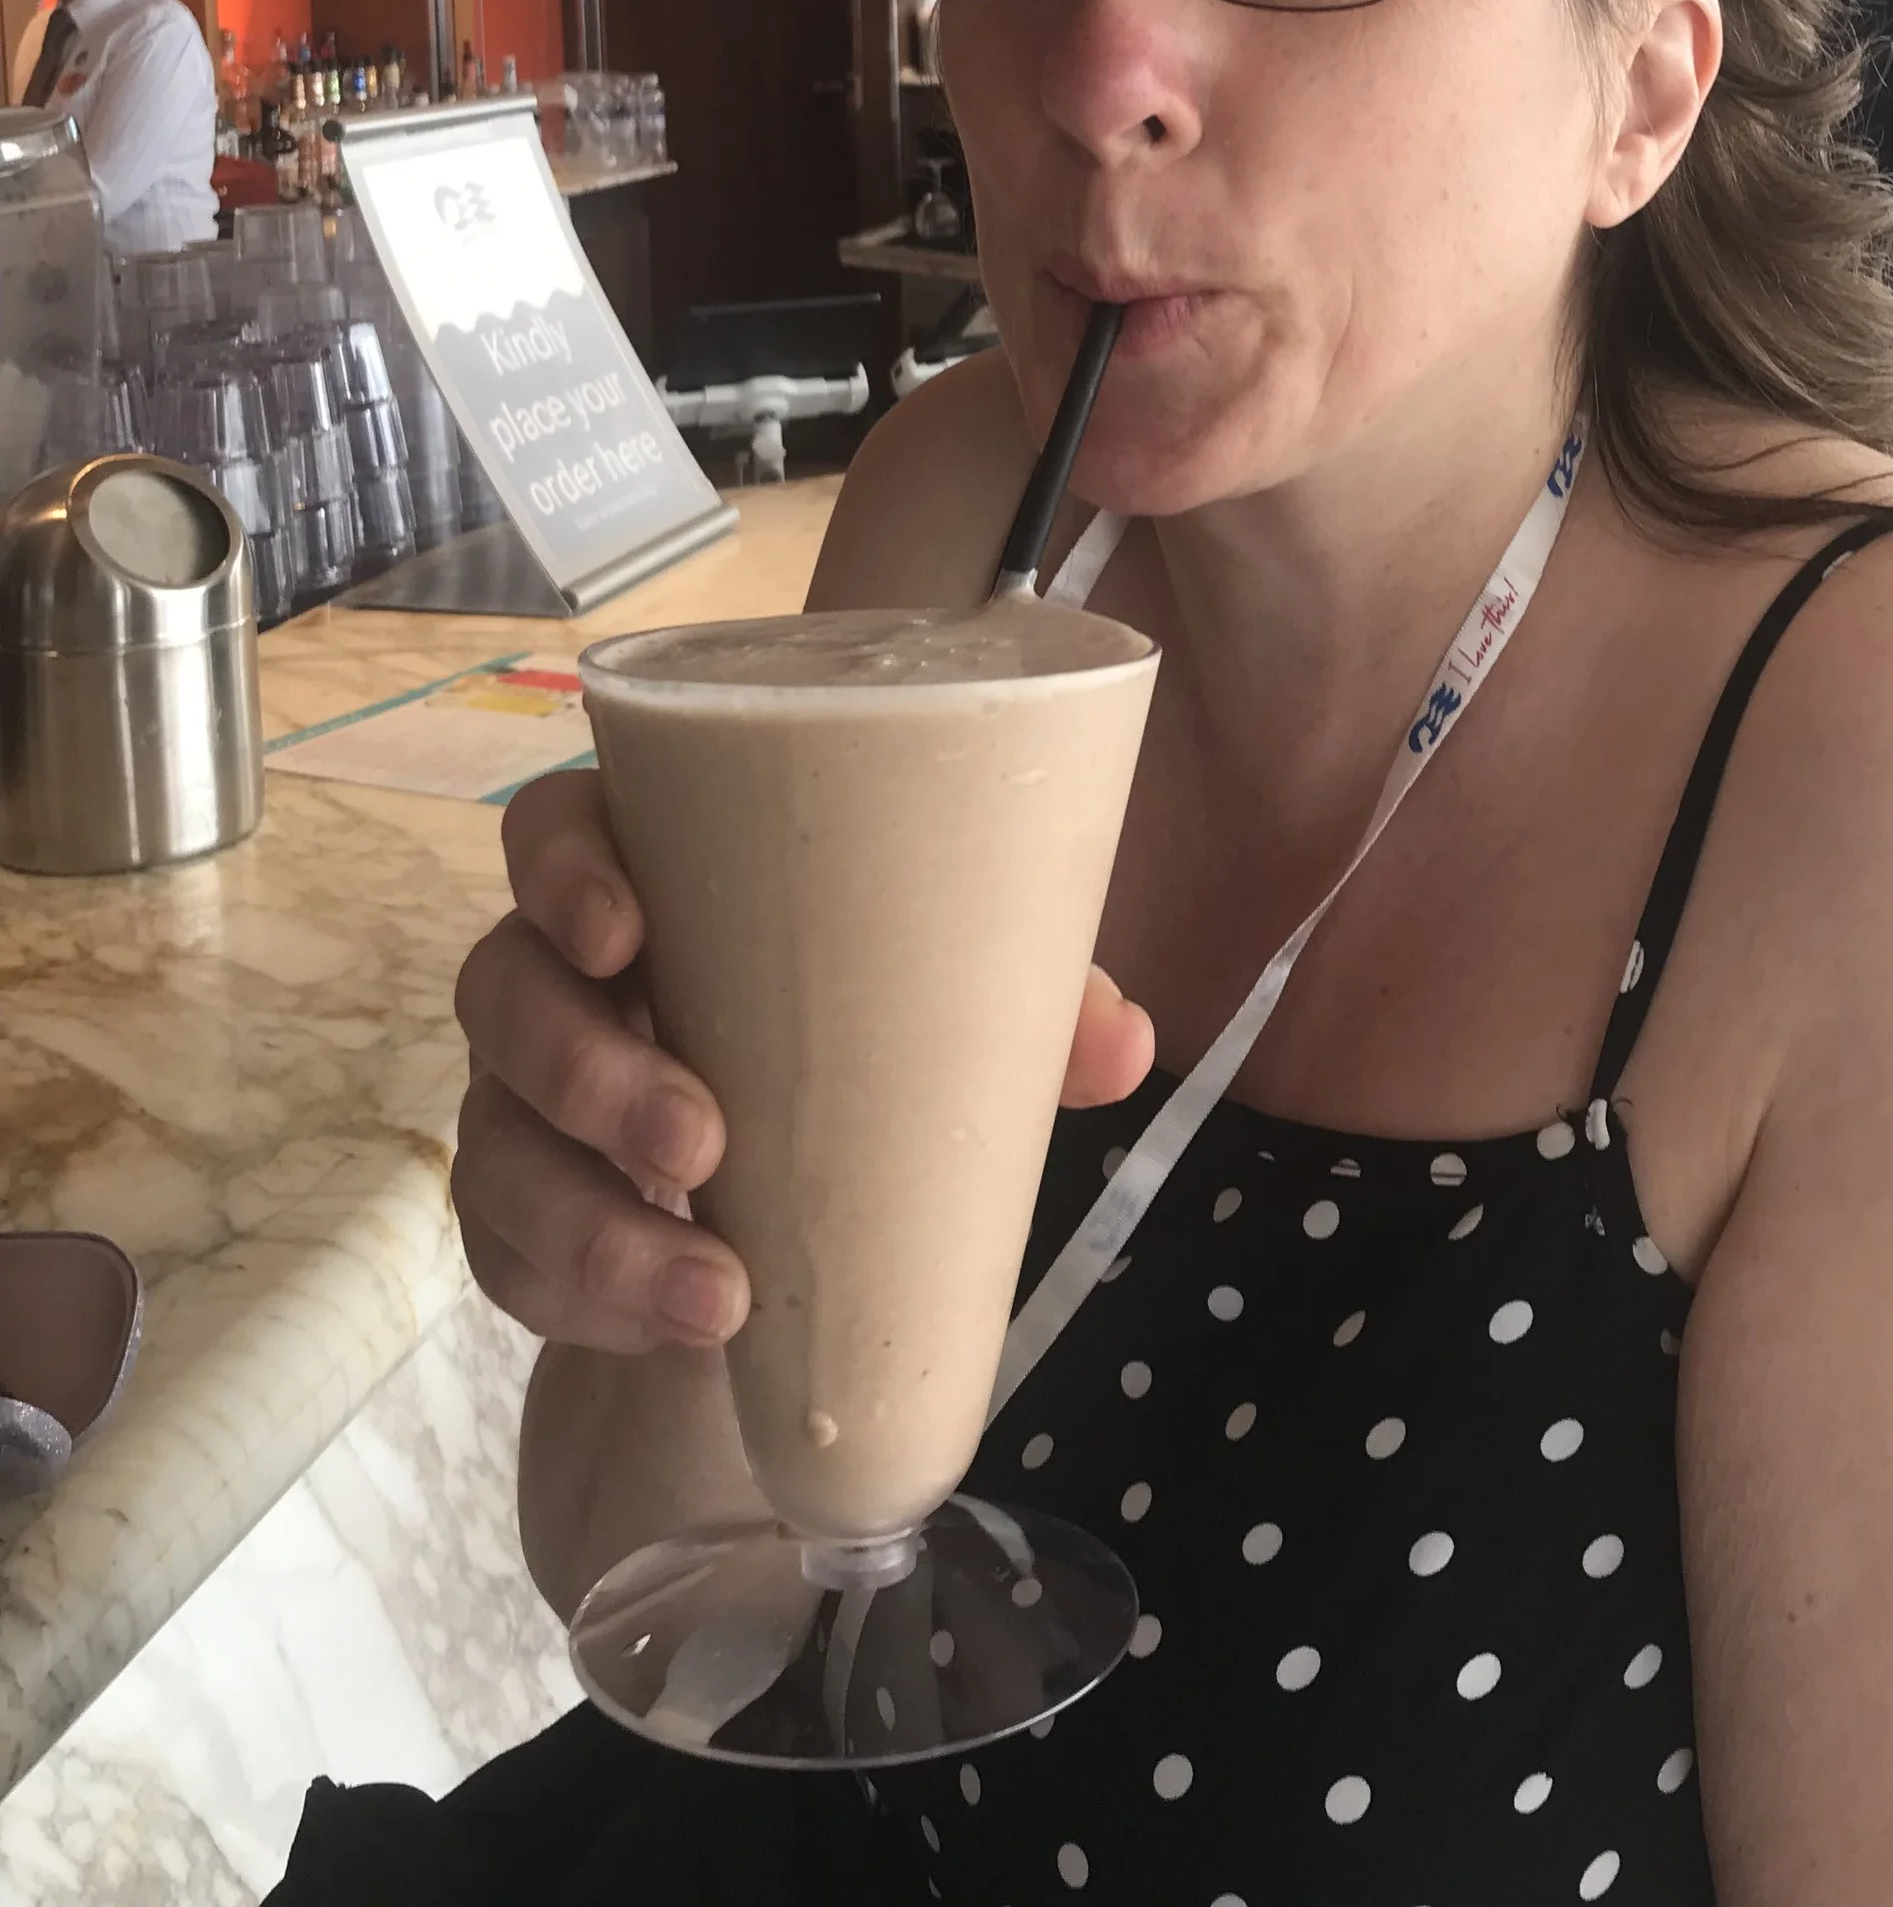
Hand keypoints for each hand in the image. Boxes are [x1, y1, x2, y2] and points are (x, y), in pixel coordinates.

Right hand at [451, 769, 1154, 1357]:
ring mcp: (524, 1105)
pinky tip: (671, 1330)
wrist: (792, 1211)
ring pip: (497, 1143)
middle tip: (705, 1139)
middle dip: (588, 1068)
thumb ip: (1027, 1009)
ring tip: (713, 1292)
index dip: (563, 868)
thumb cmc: (851, 1045)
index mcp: (654, 882)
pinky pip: (507, 1258)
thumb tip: (1125, 1044)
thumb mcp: (940, 1014)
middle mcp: (564, 981)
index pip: (553, 831)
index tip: (625, 930)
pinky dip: (588, 1298)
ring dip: (595, 1221)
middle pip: (504, 987)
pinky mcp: (520, 1225)